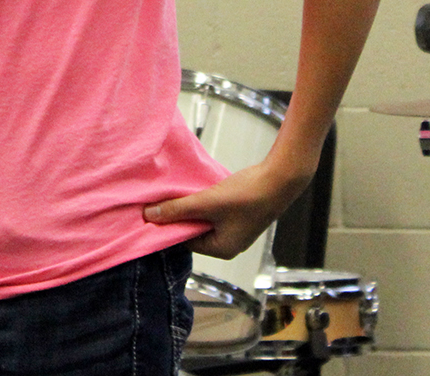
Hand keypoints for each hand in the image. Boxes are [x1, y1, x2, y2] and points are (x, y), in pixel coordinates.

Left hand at [142, 162, 308, 259]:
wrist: (280, 179)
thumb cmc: (246, 196)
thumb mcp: (207, 203)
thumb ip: (177, 209)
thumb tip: (149, 216)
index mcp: (221, 250)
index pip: (185, 241)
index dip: (171, 225)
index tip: (156, 211)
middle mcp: (229, 244)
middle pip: (194, 231)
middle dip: (182, 215)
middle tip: (166, 199)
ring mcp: (236, 230)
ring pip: (205, 219)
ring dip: (194, 207)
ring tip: (181, 192)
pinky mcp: (241, 215)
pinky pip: (215, 212)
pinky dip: (206, 202)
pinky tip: (199, 188)